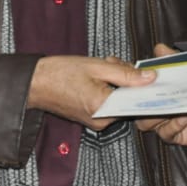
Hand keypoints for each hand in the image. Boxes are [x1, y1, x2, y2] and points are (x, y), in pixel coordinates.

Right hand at [28, 55, 155, 131]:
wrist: (35, 83)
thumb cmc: (61, 73)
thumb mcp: (97, 66)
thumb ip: (126, 73)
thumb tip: (150, 78)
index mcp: (104, 108)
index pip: (137, 101)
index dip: (145, 85)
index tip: (151, 74)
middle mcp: (102, 121)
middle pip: (129, 99)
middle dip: (127, 79)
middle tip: (112, 63)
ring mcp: (96, 122)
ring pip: (119, 100)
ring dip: (117, 82)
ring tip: (102, 67)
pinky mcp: (92, 119)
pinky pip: (109, 103)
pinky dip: (108, 89)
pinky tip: (97, 76)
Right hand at [135, 45, 186, 145]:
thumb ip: (172, 60)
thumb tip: (160, 49)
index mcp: (154, 92)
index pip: (137, 90)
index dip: (134, 86)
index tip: (140, 78)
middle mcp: (154, 108)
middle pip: (137, 108)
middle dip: (143, 102)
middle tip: (153, 94)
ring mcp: (162, 122)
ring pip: (147, 123)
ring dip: (157, 115)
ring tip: (171, 107)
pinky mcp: (174, 134)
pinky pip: (166, 133)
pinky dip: (173, 125)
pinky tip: (183, 117)